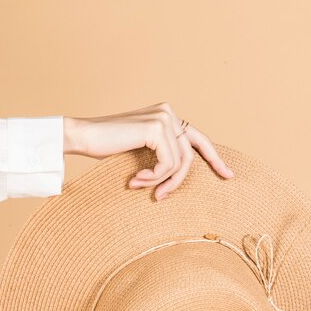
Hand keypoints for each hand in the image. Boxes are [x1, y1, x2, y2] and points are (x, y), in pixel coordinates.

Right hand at [63, 102, 233, 200]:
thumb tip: (182, 172)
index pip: (198, 139)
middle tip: (161, 198)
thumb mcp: (141, 151)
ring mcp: (163, 118)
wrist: (82, 136)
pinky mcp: (156, 129)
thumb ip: (162, 153)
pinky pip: (168, 165)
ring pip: (178, 164)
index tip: (228, 176)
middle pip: (190, 156)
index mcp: (166, 115)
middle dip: (178, 181)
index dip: (215, 158)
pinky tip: (135, 179)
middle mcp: (168, 112)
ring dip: (160, 181)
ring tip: (138, 184)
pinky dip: (153, 178)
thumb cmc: (107, 147)